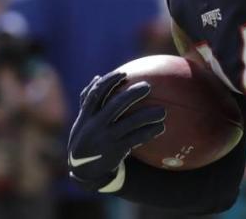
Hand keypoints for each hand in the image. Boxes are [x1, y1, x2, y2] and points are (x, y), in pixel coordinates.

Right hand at [67, 72, 165, 190]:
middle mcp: (94, 126)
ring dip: (148, 115)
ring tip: (163, 111)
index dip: (109, 82)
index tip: (124, 73)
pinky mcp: (116, 151)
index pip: (95, 94)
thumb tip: (97, 77)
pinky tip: (161, 128)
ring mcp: (105, 139)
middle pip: (115, 105)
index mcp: (86, 116)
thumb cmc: (87, 139)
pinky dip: (149, 132)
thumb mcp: (82, 122)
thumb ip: (88, 102)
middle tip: (148, 87)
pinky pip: (136, 139)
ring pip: (130, 123)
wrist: (84, 171)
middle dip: (132, 94)